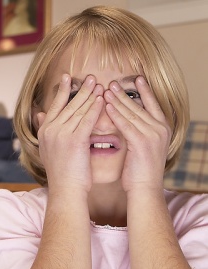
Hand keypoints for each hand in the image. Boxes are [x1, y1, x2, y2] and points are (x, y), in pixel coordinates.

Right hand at [37, 74, 103, 192]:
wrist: (65, 190)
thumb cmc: (61, 173)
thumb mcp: (47, 148)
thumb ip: (44, 129)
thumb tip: (39, 114)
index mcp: (44, 131)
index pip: (54, 106)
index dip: (62, 90)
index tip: (67, 77)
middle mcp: (51, 130)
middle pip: (67, 104)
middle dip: (80, 89)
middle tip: (89, 76)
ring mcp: (61, 134)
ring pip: (78, 110)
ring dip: (89, 95)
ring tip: (98, 84)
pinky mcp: (74, 140)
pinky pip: (87, 120)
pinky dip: (95, 108)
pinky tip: (102, 100)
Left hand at [104, 76, 170, 191]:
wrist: (144, 189)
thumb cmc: (139, 171)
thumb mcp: (142, 147)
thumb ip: (139, 132)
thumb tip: (127, 121)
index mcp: (162, 128)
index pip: (153, 104)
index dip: (144, 91)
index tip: (136, 78)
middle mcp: (160, 129)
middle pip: (139, 106)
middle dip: (124, 94)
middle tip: (112, 82)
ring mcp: (153, 135)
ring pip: (132, 113)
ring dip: (117, 100)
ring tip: (106, 89)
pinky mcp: (142, 142)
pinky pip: (126, 124)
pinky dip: (116, 114)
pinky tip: (106, 106)